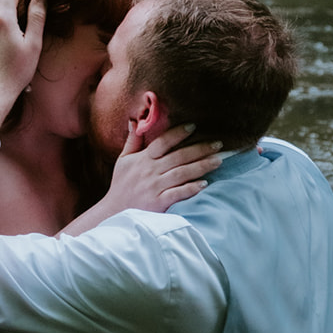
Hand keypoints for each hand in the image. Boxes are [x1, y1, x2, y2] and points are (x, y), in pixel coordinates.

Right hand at [59, 123, 220, 235]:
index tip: (194, 126)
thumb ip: (132, 141)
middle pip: (178, 156)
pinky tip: (205, 184)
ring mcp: (154, 187)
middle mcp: (150, 171)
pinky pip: (178, 194)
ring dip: (201, 166)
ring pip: (181, 173)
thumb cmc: (121, 185)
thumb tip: (134, 121)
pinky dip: (191, 189)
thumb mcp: (123, 160)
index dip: (178, 133)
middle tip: (218, 144)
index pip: (162, 142)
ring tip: (218, 160)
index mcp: (143, 159)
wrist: (114, 212)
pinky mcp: (158, 202)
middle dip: (200, 149)